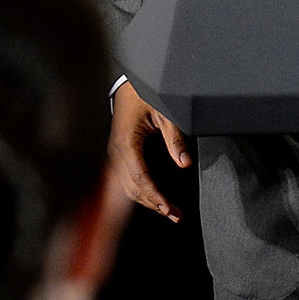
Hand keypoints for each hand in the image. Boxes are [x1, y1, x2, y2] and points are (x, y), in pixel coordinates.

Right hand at [109, 80, 190, 222]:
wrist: (126, 84)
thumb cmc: (142, 94)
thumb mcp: (164, 112)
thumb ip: (174, 139)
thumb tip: (184, 163)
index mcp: (126, 143)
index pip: (140, 179)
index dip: (155, 196)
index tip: (169, 209)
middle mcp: (116, 152)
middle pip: (132, 189)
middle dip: (153, 204)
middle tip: (175, 215)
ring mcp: (113, 155)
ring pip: (126, 188)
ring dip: (146, 201)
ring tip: (168, 211)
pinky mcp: (116, 155)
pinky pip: (123, 181)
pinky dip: (139, 192)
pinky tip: (151, 199)